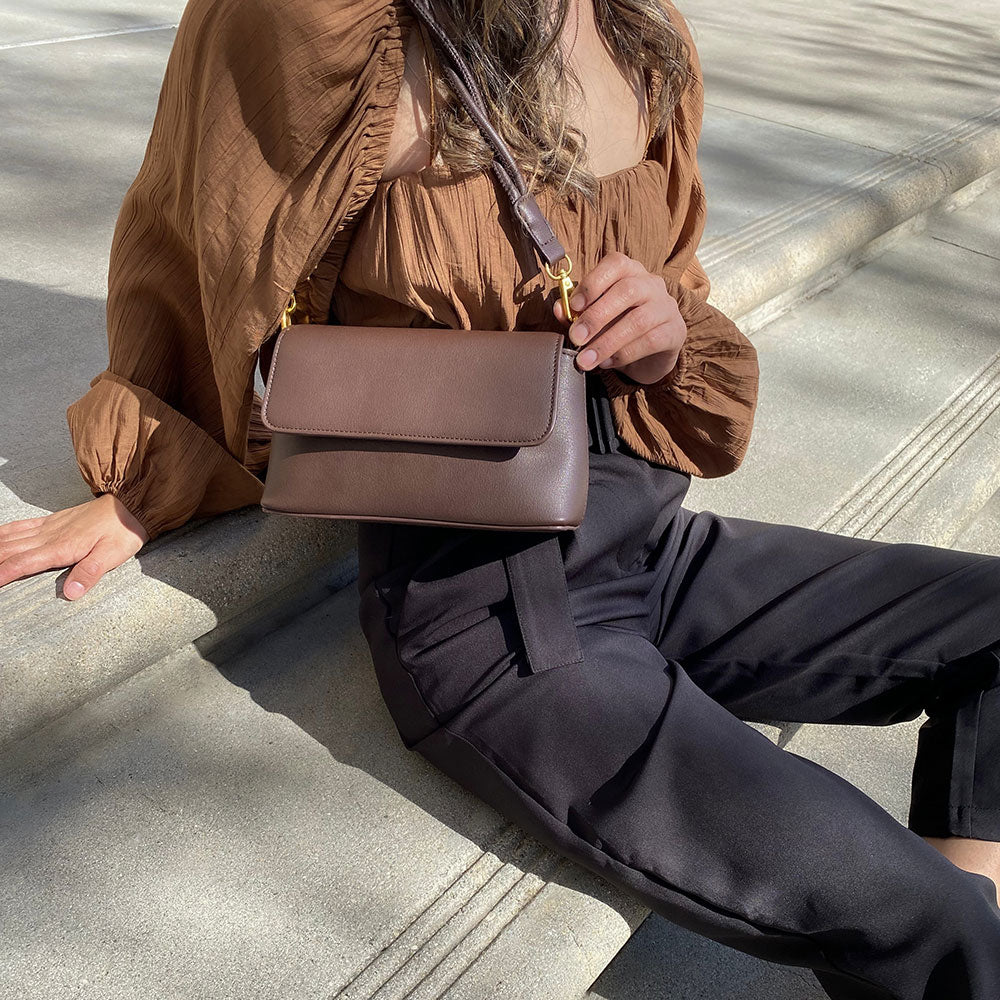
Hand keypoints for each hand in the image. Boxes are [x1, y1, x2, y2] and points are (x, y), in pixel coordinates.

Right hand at [0, 494, 148, 599]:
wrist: (130, 504)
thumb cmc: (122, 531)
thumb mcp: (112, 555)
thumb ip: (90, 573)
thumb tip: (71, 593)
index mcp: (61, 547)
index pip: (23, 562)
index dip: (3, 573)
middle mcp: (49, 536)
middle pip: (9, 550)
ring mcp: (49, 526)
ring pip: (10, 537)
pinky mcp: (52, 521)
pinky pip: (21, 526)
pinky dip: (3, 533)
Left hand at [551, 251, 685, 384]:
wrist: (650, 354)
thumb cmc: (618, 327)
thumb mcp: (595, 319)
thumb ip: (576, 312)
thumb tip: (559, 309)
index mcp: (630, 272)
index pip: (616, 264)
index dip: (593, 282)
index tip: (574, 305)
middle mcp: (651, 284)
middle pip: (627, 291)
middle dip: (596, 316)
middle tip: (576, 338)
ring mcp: (666, 307)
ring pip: (638, 320)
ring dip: (607, 342)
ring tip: (586, 359)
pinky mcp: (675, 332)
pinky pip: (651, 341)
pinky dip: (624, 354)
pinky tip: (607, 363)